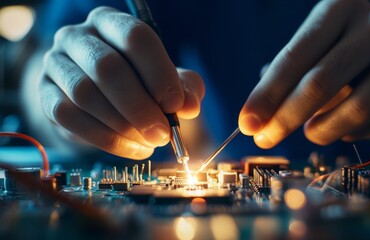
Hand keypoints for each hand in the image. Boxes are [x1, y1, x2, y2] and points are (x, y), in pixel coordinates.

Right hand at [40, 7, 204, 158]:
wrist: (98, 95)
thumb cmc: (138, 82)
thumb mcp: (167, 79)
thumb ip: (185, 88)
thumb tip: (190, 107)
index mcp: (112, 23)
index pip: (136, 37)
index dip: (159, 74)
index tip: (177, 106)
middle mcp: (79, 37)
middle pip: (108, 68)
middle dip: (140, 107)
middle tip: (163, 134)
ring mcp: (56, 64)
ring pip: (85, 94)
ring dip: (123, 126)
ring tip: (149, 143)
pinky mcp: (45, 94)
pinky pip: (69, 118)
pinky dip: (106, 139)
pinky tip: (131, 148)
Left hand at [239, 0, 369, 147]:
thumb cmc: (344, 55)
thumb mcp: (315, 52)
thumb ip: (285, 79)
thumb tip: (254, 118)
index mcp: (342, 8)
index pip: (295, 55)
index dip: (267, 94)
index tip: (247, 122)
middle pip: (322, 82)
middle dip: (286, 118)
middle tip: (266, 138)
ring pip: (356, 110)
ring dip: (322, 131)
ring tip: (312, 132)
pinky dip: (354, 134)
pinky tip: (347, 126)